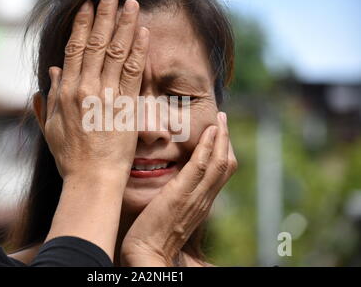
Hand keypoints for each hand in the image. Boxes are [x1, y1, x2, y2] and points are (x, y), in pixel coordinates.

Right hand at [40, 0, 149, 185]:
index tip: (89, 7)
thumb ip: (48, 99)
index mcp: (66, 91)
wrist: (92, 178)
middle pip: (96, 44)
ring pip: (116, 52)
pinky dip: (139, 50)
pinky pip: (134, 72)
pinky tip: (143, 32)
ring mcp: (106, 96)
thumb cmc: (71, 157)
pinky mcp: (126, 105)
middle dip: (105, 16)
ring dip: (124, 25)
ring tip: (131, 4)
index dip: (83, 25)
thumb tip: (53, 71)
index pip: (75, 49)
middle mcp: (85, 88)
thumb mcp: (50, 127)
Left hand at [120, 112, 237, 265]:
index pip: (220, 174)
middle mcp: (204, 199)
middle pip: (226, 166)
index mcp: (201, 203)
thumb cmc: (152, 233)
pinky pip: (200, 167)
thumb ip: (176, 197)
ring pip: (219, 163)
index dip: (222, 151)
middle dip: (226, 140)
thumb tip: (173, 184)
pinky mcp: (181, 194)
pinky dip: (208, 147)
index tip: (219, 133)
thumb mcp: (170, 212)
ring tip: (219, 119)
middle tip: (223, 119)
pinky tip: (209, 132)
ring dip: (221, 138)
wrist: (146, 252)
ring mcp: (195, 197)